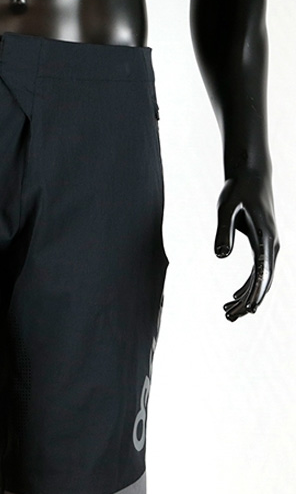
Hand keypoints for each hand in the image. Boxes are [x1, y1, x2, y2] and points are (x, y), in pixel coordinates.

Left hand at [214, 174, 279, 320]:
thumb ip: (222, 232)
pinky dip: (247, 285)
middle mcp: (272, 245)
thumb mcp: (226, 209)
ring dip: (246, 297)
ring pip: (261, 278)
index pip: (262, 273)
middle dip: (248, 302)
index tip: (246, 310)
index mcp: (266, 238)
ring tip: (227, 313)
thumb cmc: (237, 190)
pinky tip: (235, 297)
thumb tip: (220, 256)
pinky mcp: (262, 244)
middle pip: (262, 281)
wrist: (251, 176)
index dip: (255, 293)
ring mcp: (269, 245)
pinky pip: (258, 271)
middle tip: (228, 318)